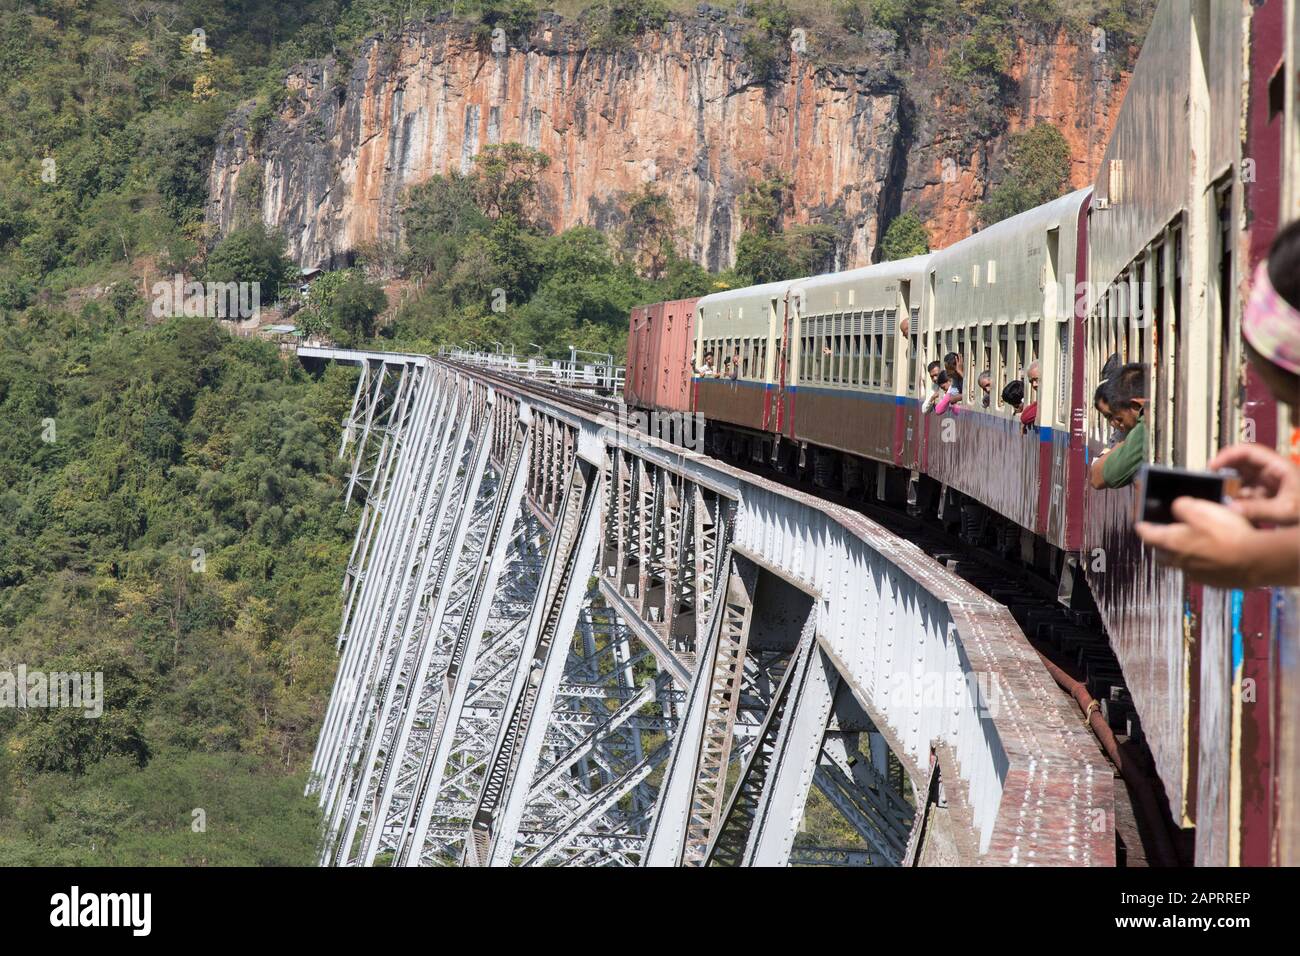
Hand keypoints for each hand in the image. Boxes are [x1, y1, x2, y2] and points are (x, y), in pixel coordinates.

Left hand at [1135, 497, 1263, 587]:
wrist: (1255, 562)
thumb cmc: (1226, 534)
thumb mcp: (1201, 510)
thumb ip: (1183, 507)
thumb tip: (1176, 508)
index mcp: (1171, 542)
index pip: (1147, 535)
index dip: (1142, 527)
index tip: (1139, 525)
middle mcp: (1178, 561)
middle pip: (1160, 554)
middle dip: (1158, 545)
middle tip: (1162, 536)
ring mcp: (1195, 574)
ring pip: (1179, 564)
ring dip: (1179, 555)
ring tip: (1189, 545)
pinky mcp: (1212, 582)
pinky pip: (1198, 571)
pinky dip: (1199, 562)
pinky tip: (1211, 556)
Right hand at [1209, 442, 1299, 525]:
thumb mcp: (1287, 510)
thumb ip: (1258, 510)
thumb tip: (1231, 509)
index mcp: (1279, 468)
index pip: (1248, 452)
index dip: (1228, 455)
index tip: (1212, 465)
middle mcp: (1272, 475)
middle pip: (1241, 466)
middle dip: (1224, 474)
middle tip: (1210, 484)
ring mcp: (1269, 488)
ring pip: (1241, 483)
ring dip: (1229, 491)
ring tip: (1220, 500)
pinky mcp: (1267, 501)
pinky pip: (1245, 497)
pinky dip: (1236, 503)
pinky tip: (1231, 510)